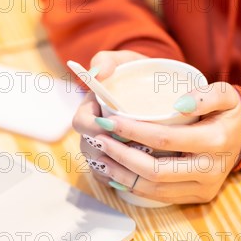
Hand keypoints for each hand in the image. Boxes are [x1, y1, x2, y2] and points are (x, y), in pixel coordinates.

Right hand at [72, 50, 149, 182]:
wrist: (159, 91)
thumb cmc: (139, 74)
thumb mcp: (125, 61)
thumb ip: (109, 60)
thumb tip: (98, 72)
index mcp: (90, 108)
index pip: (81, 123)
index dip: (94, 128)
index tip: (114, 126)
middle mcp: (92, 132)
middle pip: (89, 149)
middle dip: (108, 152)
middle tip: (135, 150)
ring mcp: (102, 149)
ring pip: (100, 166)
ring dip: (116, 168)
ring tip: (141, 166)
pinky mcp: (114, 164)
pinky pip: (110, 179)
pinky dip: (121, 180)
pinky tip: (139, 178)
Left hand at [90, 82, 240, 203]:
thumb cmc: (228, 112)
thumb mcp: (225, 94)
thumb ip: (205, 95)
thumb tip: (179, 104)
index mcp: (216, 142)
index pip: (164, 139)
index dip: (132, 131)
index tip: (108, 121)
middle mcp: (210, 170)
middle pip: (155, 170)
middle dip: (121, 156)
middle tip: (98, 141)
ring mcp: (204, 188)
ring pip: (154, 189)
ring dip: (122, 175)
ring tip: (100, 159)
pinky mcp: (198, 197)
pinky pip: (160, 197)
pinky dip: (134, 187)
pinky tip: (115, 174)